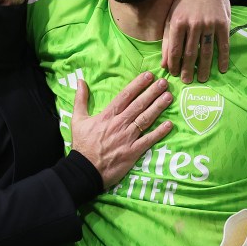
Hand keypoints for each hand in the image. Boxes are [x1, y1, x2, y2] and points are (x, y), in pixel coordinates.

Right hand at [70, 73, 173, 187]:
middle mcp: (120, 124)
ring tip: (169, 97)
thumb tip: (80, 81)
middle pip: (139, 105)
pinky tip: (169, 124)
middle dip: (152, 92)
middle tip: (164, 83)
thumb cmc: (82, 145)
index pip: (125, 96)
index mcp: (107, 115)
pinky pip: (148, 140)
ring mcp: (127, 138)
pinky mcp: (133, 152)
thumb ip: (80, 99)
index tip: (149, 76)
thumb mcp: (77, 120)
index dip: (138, 85)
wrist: (85, 169)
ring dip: (158, 107)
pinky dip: (159, 132)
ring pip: (145, 119)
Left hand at [162, 0, 230, 83]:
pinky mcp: (223, 23)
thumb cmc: (184, 1)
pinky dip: (223, 58)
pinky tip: (222, 68)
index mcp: (177, 22)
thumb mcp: (171, 17)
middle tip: (187, 81)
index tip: (174, 75)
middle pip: (190, 53)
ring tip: (203, 79)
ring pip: (206, 52)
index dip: (174, 65)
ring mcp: (209, 24)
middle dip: (188, 70)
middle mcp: (193, 24)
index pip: (175, 50)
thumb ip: (167, 40)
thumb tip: (164, 64)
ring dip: (205, 68)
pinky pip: (223, 45)